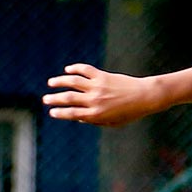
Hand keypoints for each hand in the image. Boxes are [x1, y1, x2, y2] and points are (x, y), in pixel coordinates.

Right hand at [44, 64, 163, 126]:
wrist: (146, 96)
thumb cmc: (131, 112)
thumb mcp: (113, 122)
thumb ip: (95, 121)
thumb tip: (79, 118)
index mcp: (96, 114)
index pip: (72, 114)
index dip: (59, 113)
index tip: (52, 112)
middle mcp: (95, 100)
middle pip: (68, 98)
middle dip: (54, 99)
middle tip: (46, 99)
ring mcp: (98, 87)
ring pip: (72, 82)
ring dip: (59, 82)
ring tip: (51, 83)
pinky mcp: (102, 76)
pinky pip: (84, 70)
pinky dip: (74, 68)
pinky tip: (68, 70)